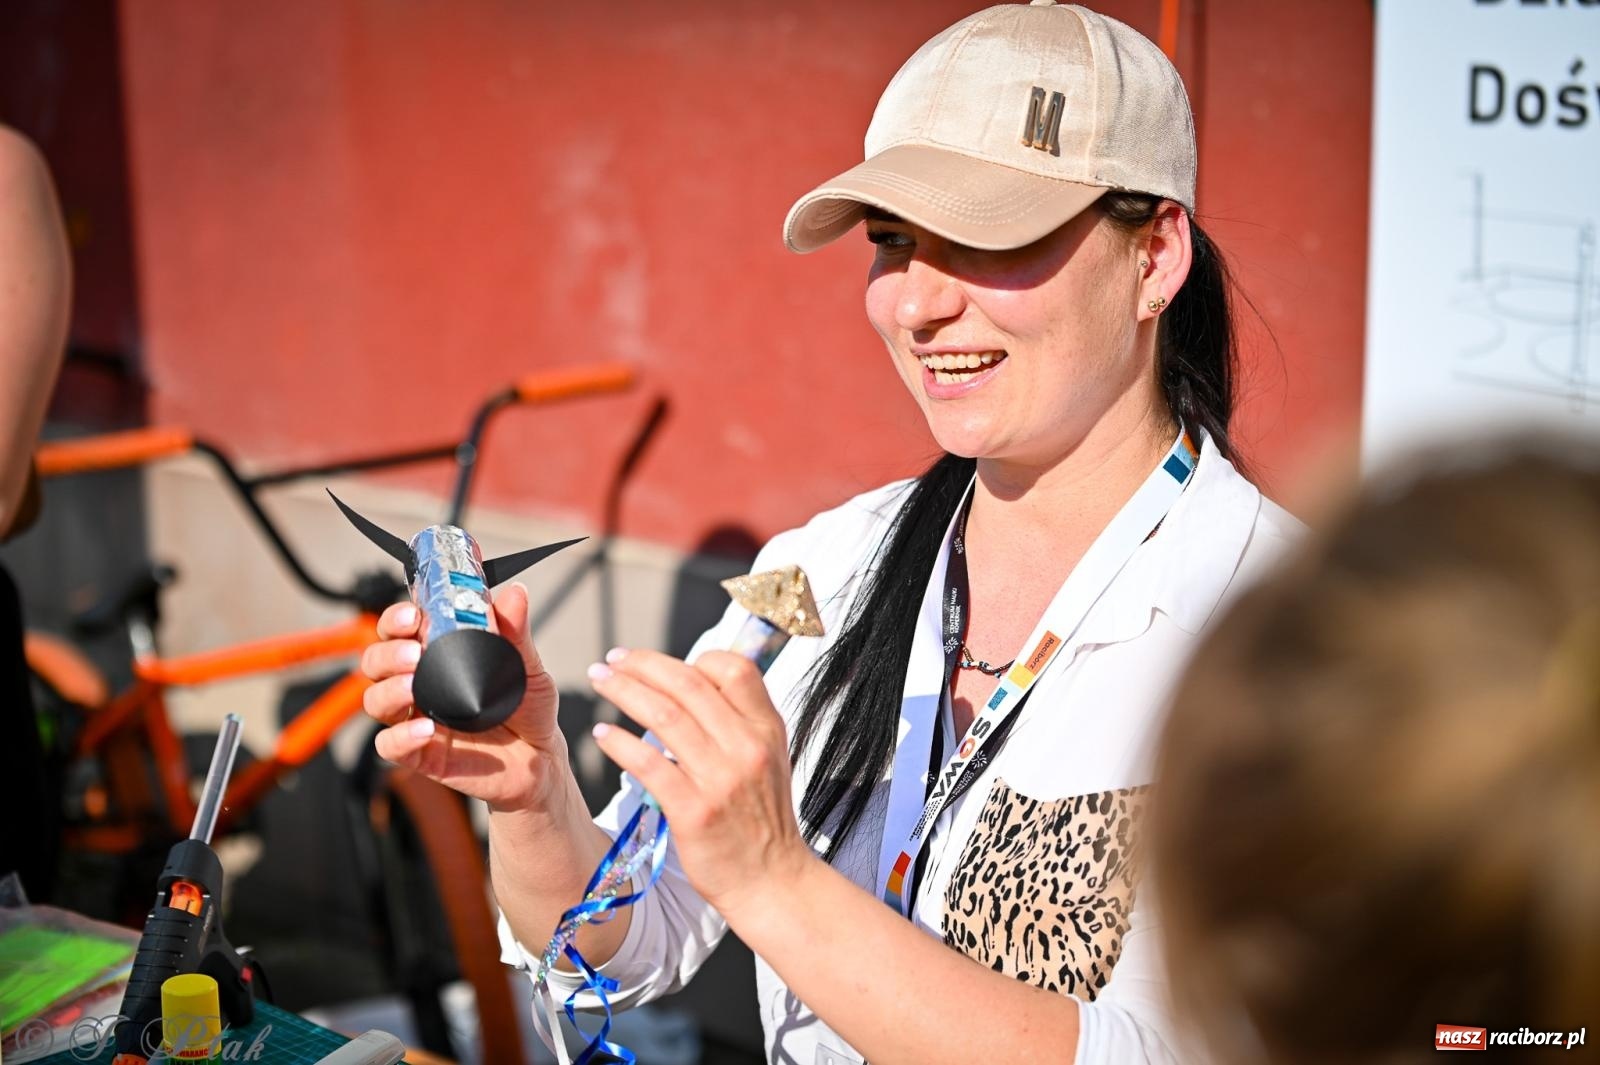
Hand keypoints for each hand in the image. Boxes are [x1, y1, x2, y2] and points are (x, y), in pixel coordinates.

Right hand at [360, 582, 566, 812]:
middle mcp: (420, 682)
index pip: (401, 628)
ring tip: (413, 686)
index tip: (413, 614)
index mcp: (438, 653)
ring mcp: (417, 717)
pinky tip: (425, 729)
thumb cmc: (527, 706)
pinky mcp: (420, 753)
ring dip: (388, 689)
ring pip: (375, 700)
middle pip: (376, 660)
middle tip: (414, 652)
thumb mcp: (527, 666)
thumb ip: (516, 632)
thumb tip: (515, 594)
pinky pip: (390, 746)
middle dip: (387, 651)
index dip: (397, 617)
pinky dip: (400, 737)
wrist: (540, 757)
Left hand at [585, 648, 814, 918]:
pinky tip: (602, 735)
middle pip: (689, 684)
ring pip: (665, 716)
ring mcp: (721, 779)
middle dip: (644, 665)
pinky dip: (620, 744)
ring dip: (625, 691)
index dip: (694, 658)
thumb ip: (740, 720)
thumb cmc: (763, 821)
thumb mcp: (770, 759)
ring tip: (601, 681)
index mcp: (766, 729)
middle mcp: (747, 747)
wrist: (772, 881)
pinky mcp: (694, 811)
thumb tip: (695, 684)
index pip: (734, 669)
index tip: (661, 664)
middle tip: (613, 659)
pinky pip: (649, 766)